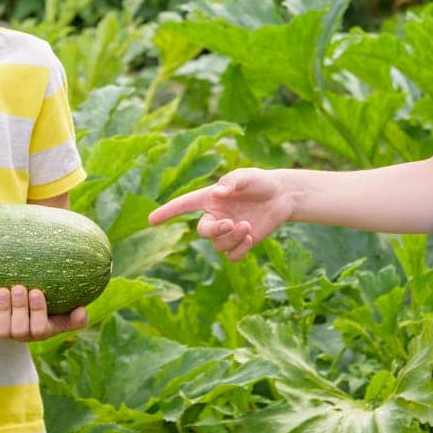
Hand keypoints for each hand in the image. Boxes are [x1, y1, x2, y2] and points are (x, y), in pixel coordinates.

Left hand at [0, 285, 87, 341]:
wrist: (25, 301)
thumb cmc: (51, 304)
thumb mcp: (64, 311)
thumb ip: (74, 315)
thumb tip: (82, 312)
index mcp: (43, 330)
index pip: (41, 329)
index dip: (37, 312)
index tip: (37, 291)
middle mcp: (24, 334)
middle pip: (19, 330)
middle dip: (18, 309)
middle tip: (19, 288)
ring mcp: (7, 332)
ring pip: (1, 330)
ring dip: (2, 310)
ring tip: (3, 290)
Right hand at [146, 168, 290, 261]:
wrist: (281, 196)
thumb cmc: (260, 182)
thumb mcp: (247, 176)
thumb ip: (232, 182)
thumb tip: (218, 193)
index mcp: (210, 198)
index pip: (184, 205)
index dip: (167, 212)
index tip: (151, 220)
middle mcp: (215, 216)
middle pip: (202, 231)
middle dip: (214, 230)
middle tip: (231, 223)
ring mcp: (227, 231)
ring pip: (218, 245)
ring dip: (232, 238)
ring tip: (248, 226)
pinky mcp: (241, 243)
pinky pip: (231, 256)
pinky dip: (239, 250)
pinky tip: (251, 237)